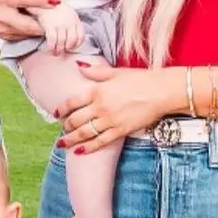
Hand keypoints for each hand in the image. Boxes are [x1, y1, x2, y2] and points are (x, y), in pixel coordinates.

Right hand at [0, 0, 59, 41]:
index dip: (39, 0)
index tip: (55, 0)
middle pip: (24, 23)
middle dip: (42, 25)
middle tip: (56, 23)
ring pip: (22, 33)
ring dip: (36, 31)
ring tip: (48, 26)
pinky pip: (16, 36)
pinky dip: (26, 33)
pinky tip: (34, 29)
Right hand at [34, 3, 83, 54]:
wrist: (44, 0)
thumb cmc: (56, 9)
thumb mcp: (68, 14)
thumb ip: (72, 25)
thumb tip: (72, 40)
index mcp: (75, 19)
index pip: (81, 36)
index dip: (77, 44)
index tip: (72, 48)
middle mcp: (69, 22)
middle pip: (72, 40)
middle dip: (68, 48)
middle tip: (64, 51)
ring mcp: (60, 24)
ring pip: (62, 42)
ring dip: (59, 50)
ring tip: (56, 53)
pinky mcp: (50, 25)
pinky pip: (52, 41)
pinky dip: (52, 48)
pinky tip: (50, 50)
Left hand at [55, 61, 170, 152]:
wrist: (161, 91)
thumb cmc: (140, 79)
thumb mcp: (115, 72)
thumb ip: (95, 71)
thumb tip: (78, 66)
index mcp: (97, 90)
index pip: (72, 102)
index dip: (62, 109)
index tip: (56, 113)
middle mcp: (100, 107)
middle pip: (76, 119)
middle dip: (66, 125)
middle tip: (62, 128)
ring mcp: (110, 120)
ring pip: (85, 133)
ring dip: (71, 139)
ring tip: (62, 144)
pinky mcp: (120, 131)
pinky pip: (100, 142)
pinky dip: (88, 148)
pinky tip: (79, 151)